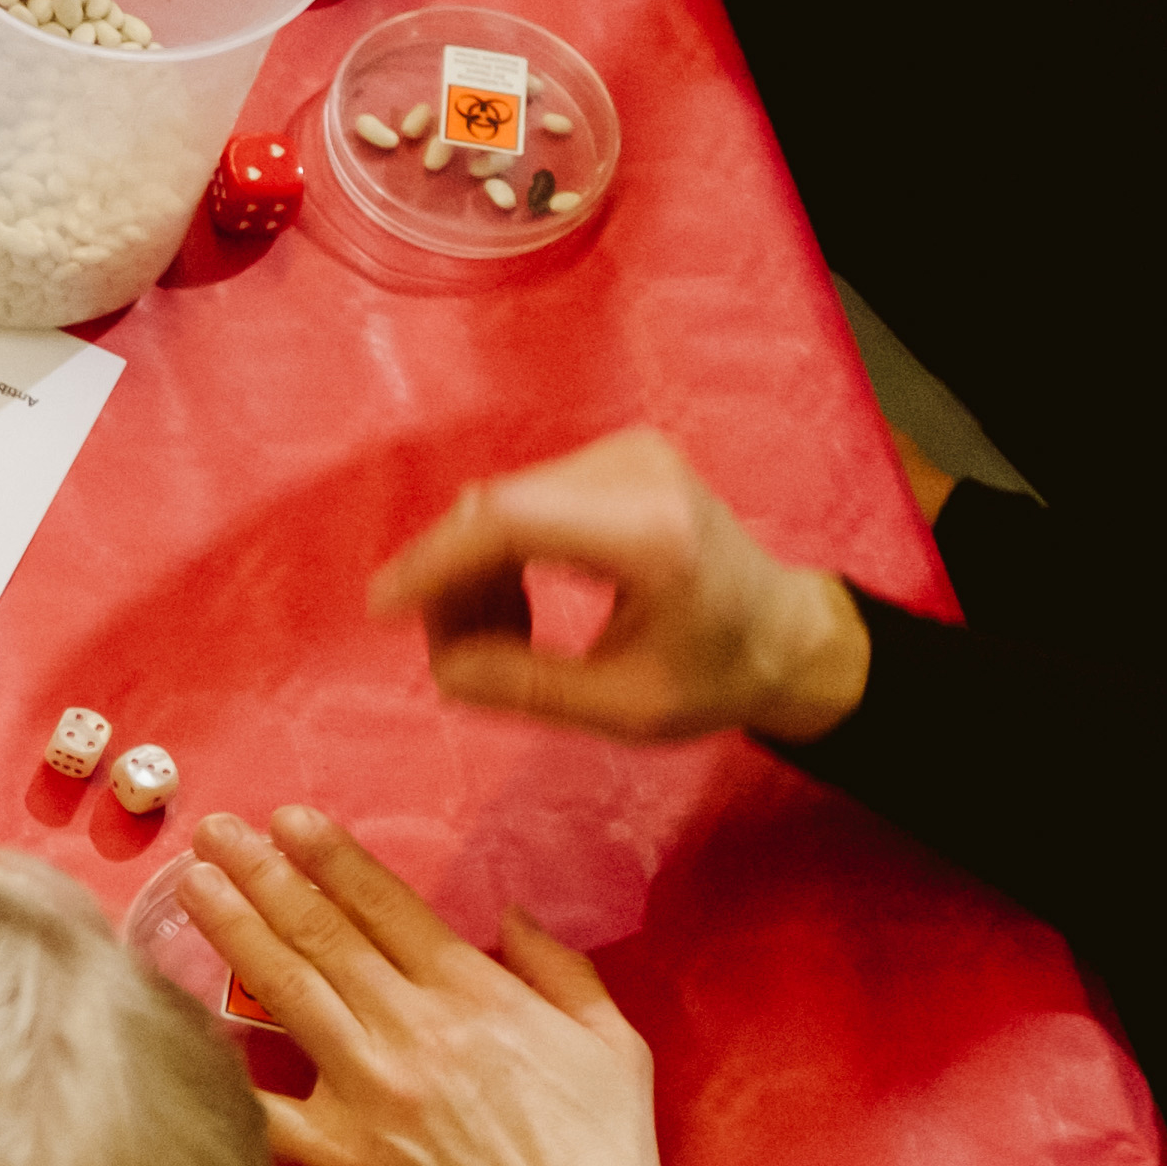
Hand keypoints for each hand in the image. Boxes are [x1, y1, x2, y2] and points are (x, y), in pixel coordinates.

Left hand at [181, 805, 677, 1165]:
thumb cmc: (604, 1158)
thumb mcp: (613, 1044)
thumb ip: (560, 969)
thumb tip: (512, 915)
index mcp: (478, 996)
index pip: (387, 906)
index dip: (330, 857)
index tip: (287, 821)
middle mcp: (415, 1030)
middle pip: (322, 934)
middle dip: (262, 874)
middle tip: (214, 833)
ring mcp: (371, 1092)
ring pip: (286, 992)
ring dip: (233, 931)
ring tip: (193, 886)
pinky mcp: (342, 1158)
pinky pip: (263, 1107)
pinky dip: (218, 1069)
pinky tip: (173, 1024)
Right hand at [368, 425, 867, 742]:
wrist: (784, 632)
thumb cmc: (716, 677)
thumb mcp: (624, 710)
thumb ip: (525, 688)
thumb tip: (439, 665)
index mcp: (652, 536)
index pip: (510, 522)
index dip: (433, 562)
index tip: (382, 611)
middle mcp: (639, 474)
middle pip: (495, 510)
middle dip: (451, 582)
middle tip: (452, 656)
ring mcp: (628, 455)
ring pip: (498, 505)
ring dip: (473, 574)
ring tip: (499, 640)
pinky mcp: (616, 457)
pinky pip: (519, 500)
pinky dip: (499, 556)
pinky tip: (516, 605)